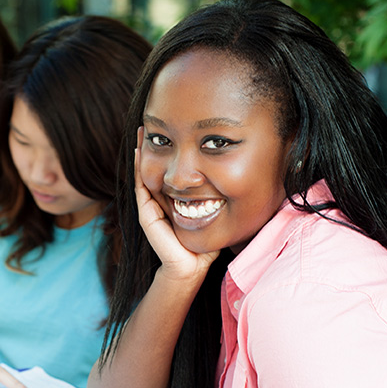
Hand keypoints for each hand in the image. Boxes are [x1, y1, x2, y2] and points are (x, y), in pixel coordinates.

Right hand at [135, 127, 219, 282]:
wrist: (192, 267)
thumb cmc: (206, 243)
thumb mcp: (215, 213)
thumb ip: (220, 198)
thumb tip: (248, 177)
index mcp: (173, 199)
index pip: (169, 169)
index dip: (169, 149)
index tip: (174, 128)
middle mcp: (159, 200)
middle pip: (154, 166)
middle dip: (155, 144)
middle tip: (153, 120)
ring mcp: (150, 207)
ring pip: (144, 172)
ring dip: (144, 151)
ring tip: (145, 130)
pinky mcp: (147, 215)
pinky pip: (141, 187)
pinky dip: (138, 168)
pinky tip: (139, 152)